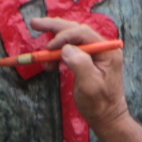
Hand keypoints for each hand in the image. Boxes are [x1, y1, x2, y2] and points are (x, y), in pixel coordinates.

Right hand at [38, 18, 141, 141]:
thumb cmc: (99, 104)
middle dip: (54, 27)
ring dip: (54, 40)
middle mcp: (102, 47)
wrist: (107, 118)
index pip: (82, 33)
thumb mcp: (90, 85)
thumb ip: (80, 64)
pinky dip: (58, 52)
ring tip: (41, 49)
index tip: (49, 48)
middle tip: (34, 23)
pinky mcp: (88, 59)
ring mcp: (96, 53)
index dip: (63, 36)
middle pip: (76, 30)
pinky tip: (50, 62)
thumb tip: (66, 49)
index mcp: (107, 50)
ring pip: (72, 37)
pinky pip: (71, 48)